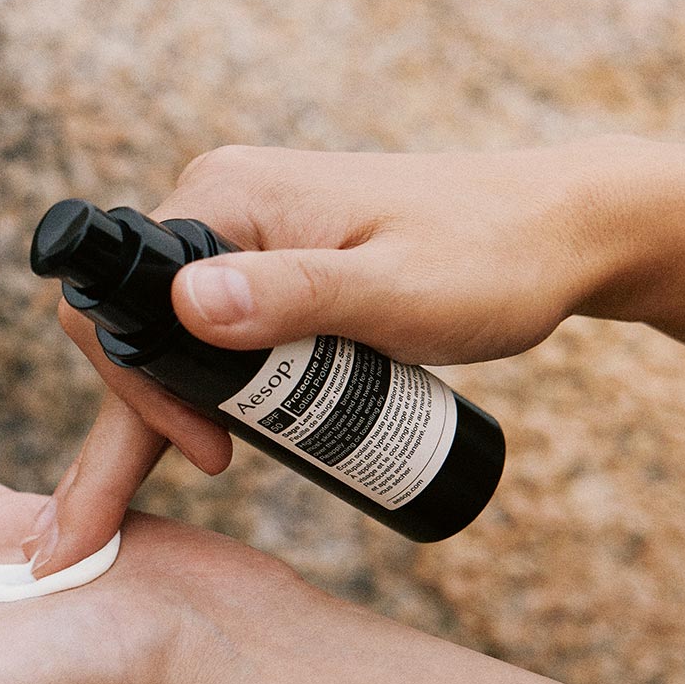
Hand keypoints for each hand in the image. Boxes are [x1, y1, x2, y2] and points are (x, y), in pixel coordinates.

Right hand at [29, 137, 632, 573]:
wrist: (564, 230)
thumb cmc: (494, 258)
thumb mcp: (394, 293)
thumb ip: (295, 296)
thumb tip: (186, 308)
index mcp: (228, 196)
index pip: (120, 303)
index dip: (139, 391)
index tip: (209, 454)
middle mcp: (222, 203)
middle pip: (135, 327)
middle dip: (142, 418)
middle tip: (194, 486)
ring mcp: (247, 232)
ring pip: (173, 336)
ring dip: (175, 409)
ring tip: (213, 470)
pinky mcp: (276, 260)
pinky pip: (216, 330)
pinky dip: (210, 389)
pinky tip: (224, 439)